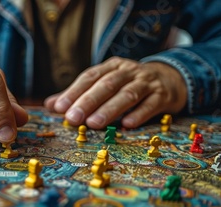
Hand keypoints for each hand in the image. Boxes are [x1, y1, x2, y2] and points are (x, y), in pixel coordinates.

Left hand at [44, 57, 186, 128]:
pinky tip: (127, 125)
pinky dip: (139, 114)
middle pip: (107, 84)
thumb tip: (49, 105)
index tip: (59, 108)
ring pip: (127, 94)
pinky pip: (150, 105)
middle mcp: (128, 71)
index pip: (90, 77)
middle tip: (73, 118)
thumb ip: (79, 95)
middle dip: (88, 101)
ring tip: (94, 124)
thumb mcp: (105, 83)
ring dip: (110, 109)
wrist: (171, 78)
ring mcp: (147, 82)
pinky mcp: (163, 95)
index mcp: (111, 66)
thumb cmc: (129, 84)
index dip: (74, 92)